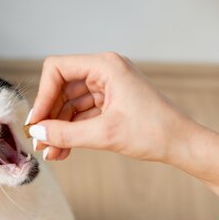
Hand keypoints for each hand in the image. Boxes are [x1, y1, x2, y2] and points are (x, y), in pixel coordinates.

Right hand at [28, 52, 197, 162]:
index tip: (36, 123)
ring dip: (59, 129)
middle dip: (50, 117)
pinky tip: (63, 151)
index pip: (57, 69)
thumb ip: (66, 133)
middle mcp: (105, 72)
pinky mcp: (111, 104)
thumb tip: (37, 132)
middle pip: (62, 89)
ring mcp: (108, 88)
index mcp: (105, 66)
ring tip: (51, 153)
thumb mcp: (104, 134)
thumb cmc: (153, 132)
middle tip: (41, 143)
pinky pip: (82, 115)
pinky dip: (72, 132)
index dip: (43, 96)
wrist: (182, 144)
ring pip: (70, 105)